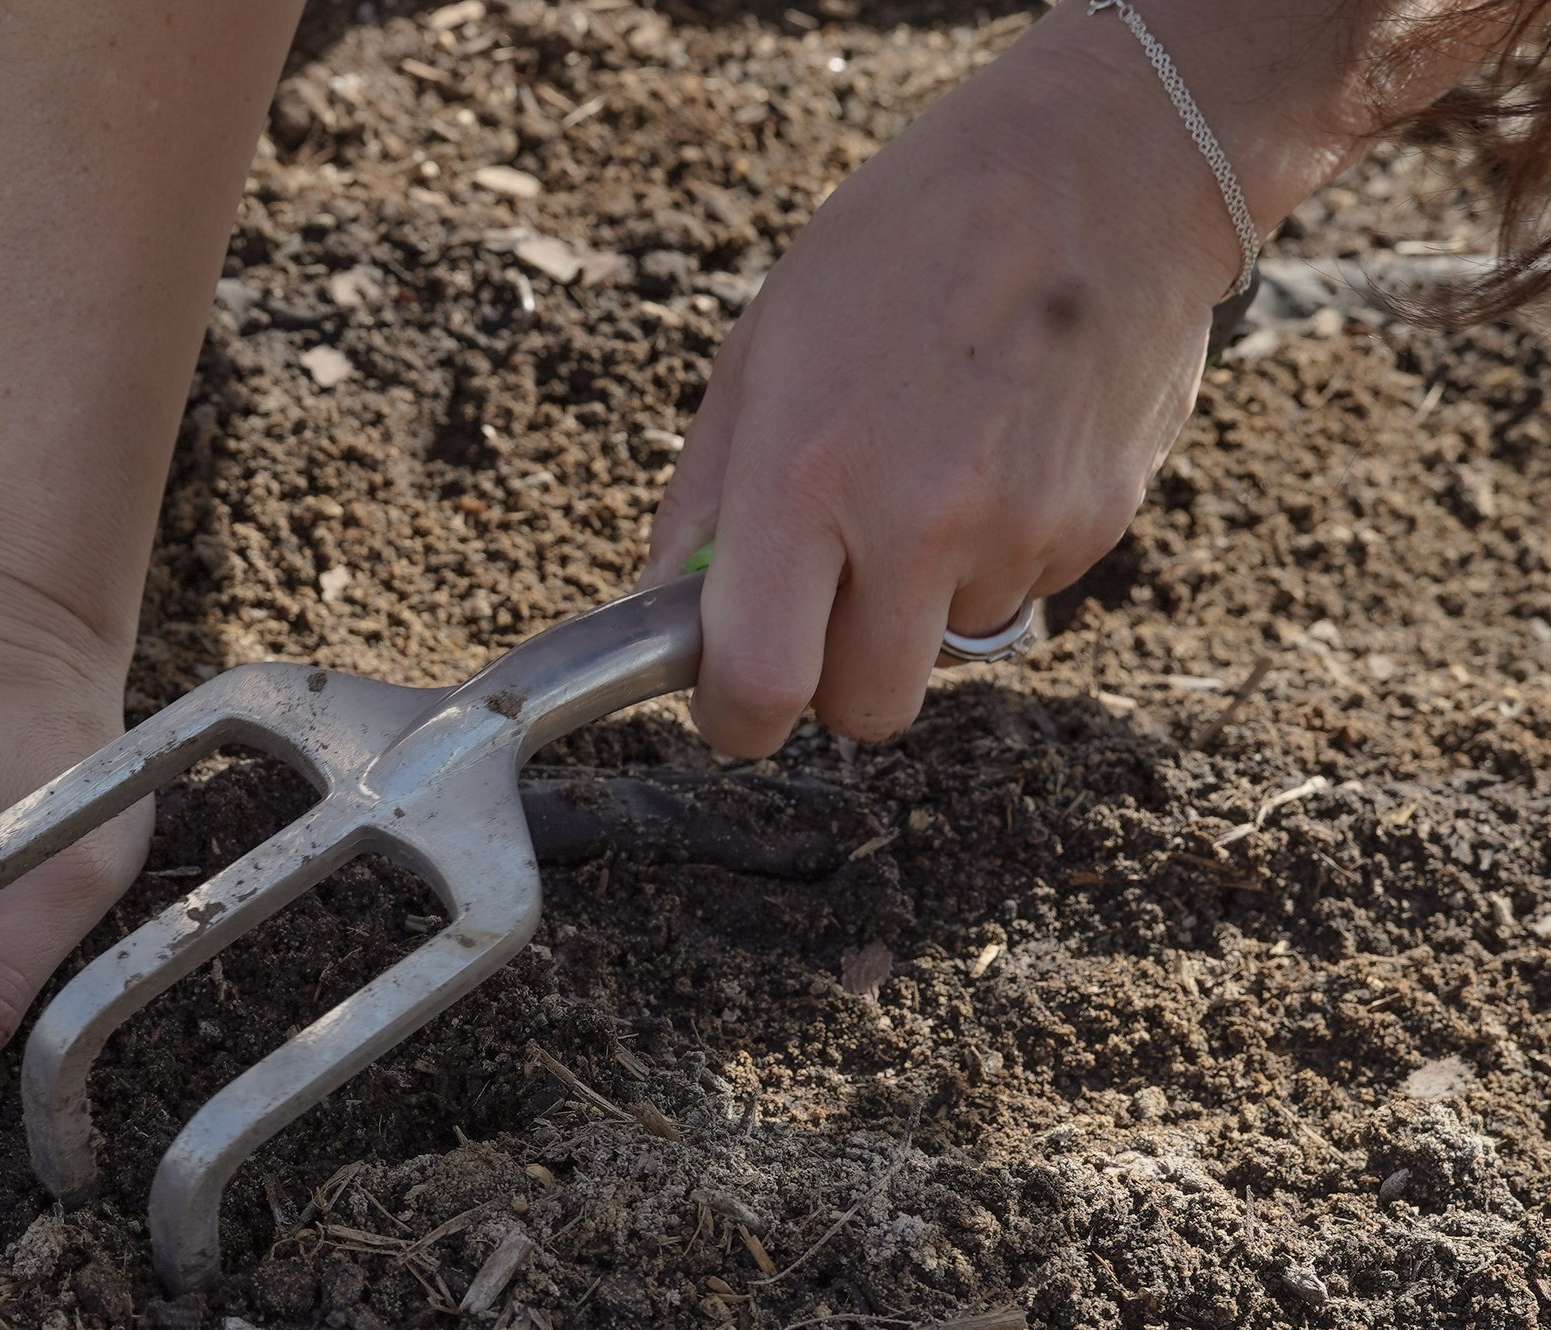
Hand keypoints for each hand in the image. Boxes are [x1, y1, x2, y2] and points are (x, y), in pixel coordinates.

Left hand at [645, 15, 1249, 754]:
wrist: (1106, 167)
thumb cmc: (910, 239)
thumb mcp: (763, 345)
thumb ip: (705, 494)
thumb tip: (668, 606)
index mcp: (806, 472)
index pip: (761, 680)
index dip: (737, 717)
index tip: (733, 703)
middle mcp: (915, 519)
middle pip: (865, 710)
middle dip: (834, 680)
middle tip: (827, 606)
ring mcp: (1017, 530)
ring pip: (944, 650)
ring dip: (922, 603)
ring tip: (929, 473)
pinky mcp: (1096, 527)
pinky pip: (1020, 593)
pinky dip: (995, 555)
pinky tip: (996, 452)